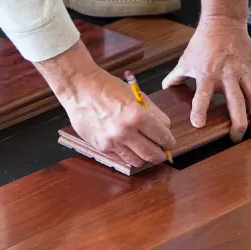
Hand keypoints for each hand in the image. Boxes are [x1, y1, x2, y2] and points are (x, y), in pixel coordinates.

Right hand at [37, 40, 174, 167]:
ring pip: (138, 161)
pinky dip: (128, 156)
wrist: (81, 88)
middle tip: (162, 152)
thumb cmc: (109, 88)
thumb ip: (154, 113)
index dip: (169, 142)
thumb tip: (165, 129)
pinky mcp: (101, 146)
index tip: (169, 143)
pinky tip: (129, 148)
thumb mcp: (137, 96)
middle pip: (152, 154)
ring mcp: (112, 141)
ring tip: (145, 150)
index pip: (163, 137)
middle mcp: (125, 131)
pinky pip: (121, 159)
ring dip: (144, 158)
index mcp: (137, 115)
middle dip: (161, 155)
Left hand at [163, 15, 250, 142]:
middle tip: (236, 139)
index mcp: (207, 73)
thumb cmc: (202, 43)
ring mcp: (245, 72)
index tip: (199, 124)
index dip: (200, 109)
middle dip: (238, 122)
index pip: (202, 94)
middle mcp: (227, 74)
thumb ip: (174, 78)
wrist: (223, 21)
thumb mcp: (185, 60)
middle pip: (236, 101)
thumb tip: (164, 91)